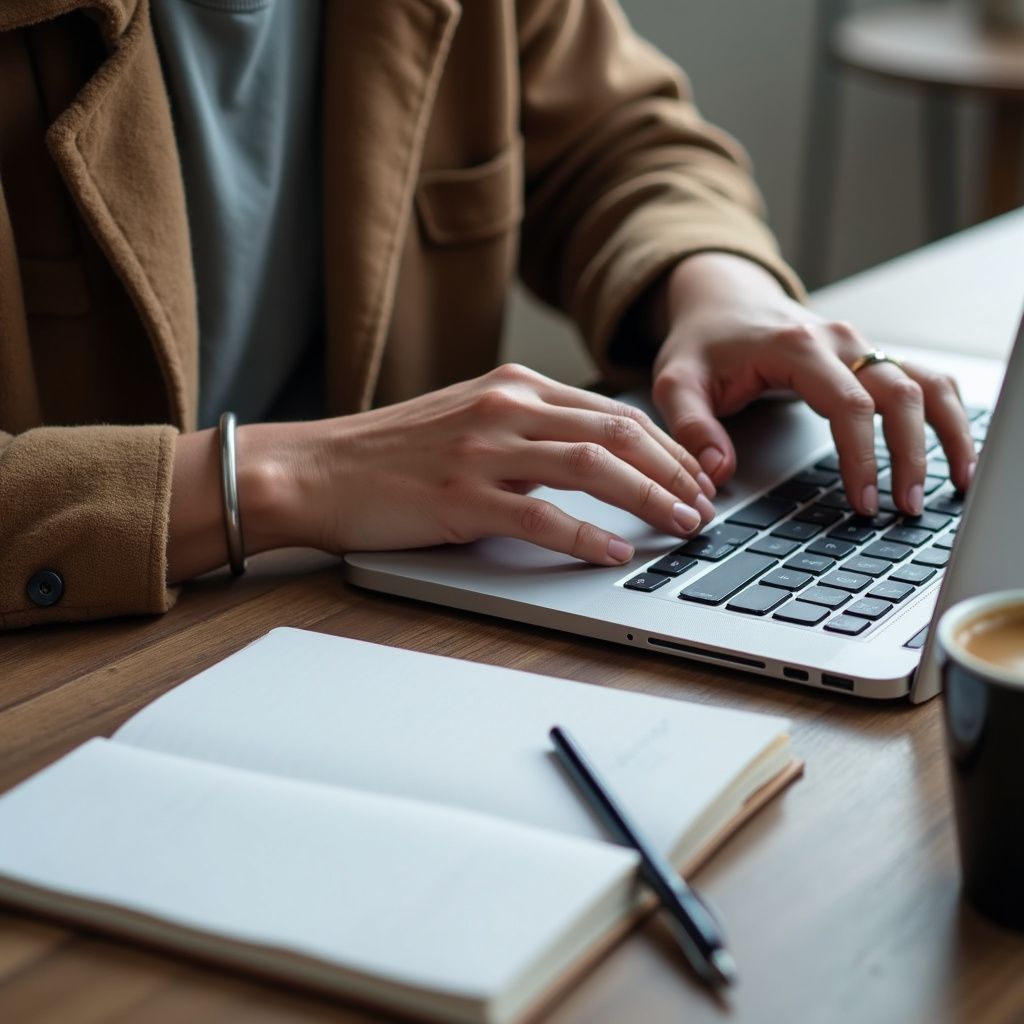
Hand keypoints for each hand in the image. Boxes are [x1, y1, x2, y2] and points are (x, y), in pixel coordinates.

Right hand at [260, 364, 717, 566]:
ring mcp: (485, 451)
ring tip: (683, 525)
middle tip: (705, 504)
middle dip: (675, 470)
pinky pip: (543, 517)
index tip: (694, 476)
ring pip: (594, 466)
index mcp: (512, 388)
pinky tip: (616, 552)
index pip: (613, 411)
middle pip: (619, 432)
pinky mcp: (463, 497)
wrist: (314, 469)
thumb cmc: (388, 453)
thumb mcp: (466, 420)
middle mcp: (506, 409)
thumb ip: (525, 429)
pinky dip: (588, 536)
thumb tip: (590, 458)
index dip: (666, 447)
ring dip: (650, 498)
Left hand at [650, 253, 977, 516]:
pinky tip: (953, 452)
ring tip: (951, 484)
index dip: (861, 456)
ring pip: (926, 382)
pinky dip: (946, 414)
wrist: (721, 302)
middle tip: (905, 507)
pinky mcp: (869, 357)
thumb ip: (691, 425)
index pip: (847, 405)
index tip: (862, 500)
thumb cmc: (702, 343)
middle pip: (900, 394)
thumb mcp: (676, 381)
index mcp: (795, 347)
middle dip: (910, 454)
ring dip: (947, 432)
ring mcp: (861, 347)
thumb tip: (716, 472)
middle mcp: (840, 341)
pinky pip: (924, 380)